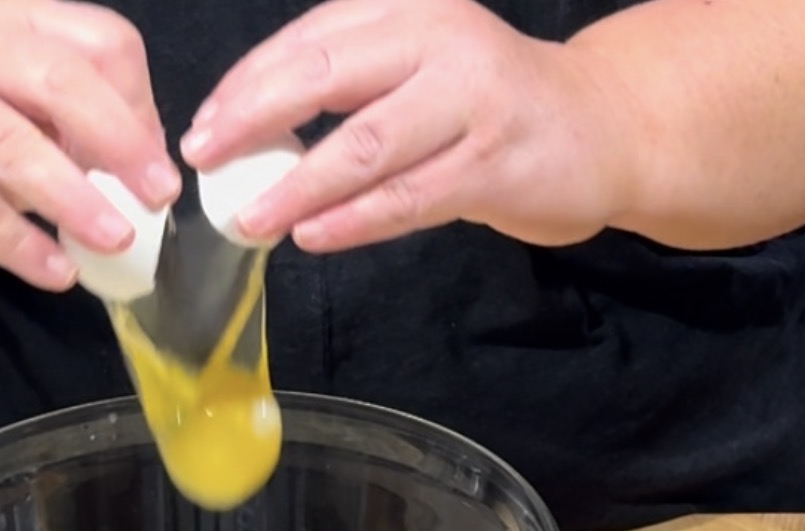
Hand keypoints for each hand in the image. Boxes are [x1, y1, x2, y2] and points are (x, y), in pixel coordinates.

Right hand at [0, 0, 179, 288]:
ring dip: (72, 197)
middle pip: (59, 81)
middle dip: (118, 140)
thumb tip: (151, 167)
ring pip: (11, 147)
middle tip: (159, 195)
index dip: (140, 105)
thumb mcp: (34, 100)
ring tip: (117, 239)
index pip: (102, 43)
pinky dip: (20, 245)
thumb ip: (93, 122)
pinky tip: (59, 272)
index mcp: (23, 22)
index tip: (157, 169)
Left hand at [180, 0, 632, 251]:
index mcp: (406, 8)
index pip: (307, 42)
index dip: (246, 87)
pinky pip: (407, 198)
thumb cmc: (490, 103)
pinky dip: (353, 219)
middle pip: (325, 78)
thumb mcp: (418, 66)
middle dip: (253, 122)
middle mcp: (438, 39)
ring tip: (249, 217)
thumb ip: (350, 86)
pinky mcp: (493, 164)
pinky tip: (312, 235)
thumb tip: (253, 134)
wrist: (602, 126)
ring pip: (364, 145)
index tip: (203, 130)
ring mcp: (471, 101)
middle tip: (203, 161)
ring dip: (297, 185)